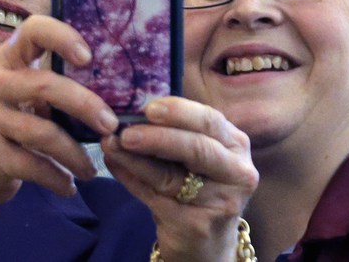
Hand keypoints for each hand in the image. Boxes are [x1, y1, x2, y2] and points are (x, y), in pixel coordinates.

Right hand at [0, 15, 118, 205]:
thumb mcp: (21, 95)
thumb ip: (52, 84)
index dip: (63, 37)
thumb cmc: (7, 124)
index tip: (88, 57)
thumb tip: (114, 91)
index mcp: (4, 60)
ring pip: (44, 133)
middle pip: (46, 85)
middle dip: (86, 106)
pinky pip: (35, 166)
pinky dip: (57, 178)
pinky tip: (68, 185)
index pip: (32, 30)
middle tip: (111, 126)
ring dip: (76, 155)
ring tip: (90, 169)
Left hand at [101, 97, 258, 261]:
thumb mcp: (196, 155)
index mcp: (235, 144)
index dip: (179, 111)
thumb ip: (175, 131)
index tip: (149, 107)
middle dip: (158, 137)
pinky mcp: (198, 226)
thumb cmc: (197, 185)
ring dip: (136, 159)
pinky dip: (131, 179)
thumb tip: (132, 109)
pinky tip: (114, 165)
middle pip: (197, 148)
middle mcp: (237, 172)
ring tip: (111, 145)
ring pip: (171, 176)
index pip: (209, 120)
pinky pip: (155, 198)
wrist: (205, 241)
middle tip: (127, 132)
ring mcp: (221, 202)